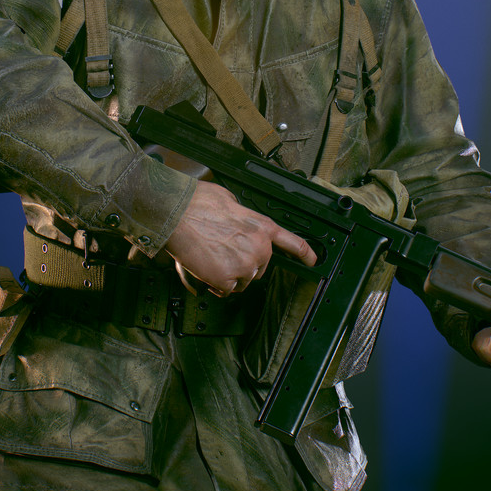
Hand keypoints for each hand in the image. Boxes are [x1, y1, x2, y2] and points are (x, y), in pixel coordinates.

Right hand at [165, 180, 315, 296]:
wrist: (176, 214)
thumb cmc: (197, 203)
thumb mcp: (230, 201)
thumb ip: (243, 215)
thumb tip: (239, 219)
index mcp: (262, 226)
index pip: (293, 243)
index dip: (305, 255)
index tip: (313, 261)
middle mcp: (259, 248)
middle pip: (258, 267)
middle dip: (243, 263)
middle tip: (222, 251)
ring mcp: (244, 265)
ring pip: (241, 281)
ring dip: (228, 274)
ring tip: (211, 258)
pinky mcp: (226, 279)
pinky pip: (224, 289)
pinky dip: (215, 283)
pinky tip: (205, 268)